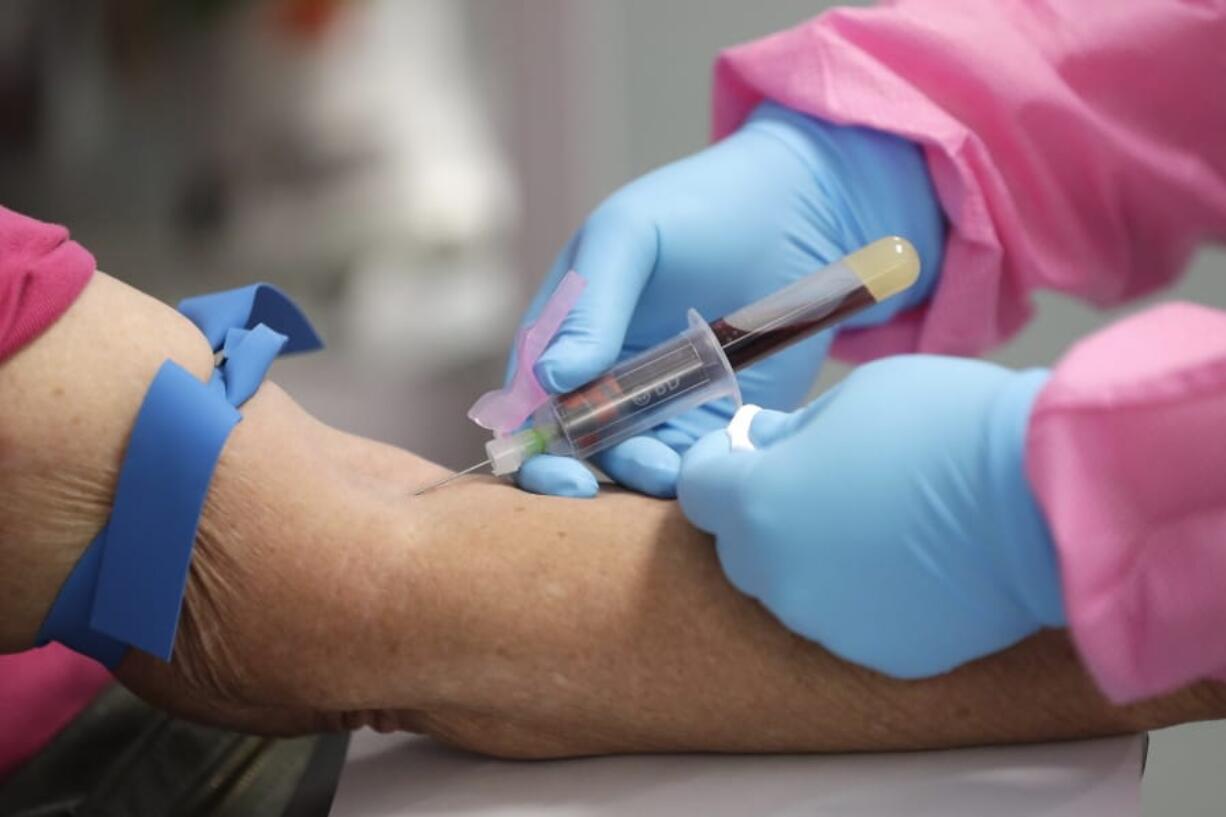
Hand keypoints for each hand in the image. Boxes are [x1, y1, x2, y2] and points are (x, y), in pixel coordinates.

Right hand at [511, 102, 943, 497]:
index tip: (546, 462)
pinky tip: (701, 469)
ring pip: (627, 461)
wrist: (798, 209)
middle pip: (568, 442)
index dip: (527, 436)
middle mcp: (604, 373)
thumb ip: (588, 304)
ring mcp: (658, 401)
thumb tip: (552, 379)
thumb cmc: (700, 208)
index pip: (528, 394)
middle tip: (584, 491)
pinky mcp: (712, 419)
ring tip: (663, 469)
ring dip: (634, 475)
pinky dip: (687, 476)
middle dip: (568, 474)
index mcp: (566, 330)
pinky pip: (687, 461)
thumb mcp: (629, 235)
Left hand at [677, 355, 1066, 678]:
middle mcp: (778, 575)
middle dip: (761, 513)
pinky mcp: (880, 655)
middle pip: (740, 545)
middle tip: (816, 482)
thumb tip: (767, 448)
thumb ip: (794, 432)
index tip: (741, 451)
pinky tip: (911, 564)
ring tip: (875, 523)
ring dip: (812, 557)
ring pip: (794, 587)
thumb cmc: (947, 427)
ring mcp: (827, 623)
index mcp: (759, 503)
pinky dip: (863, 594)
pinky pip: (849, 619)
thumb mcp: (855, 396)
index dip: (715, 463)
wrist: (1046, 501)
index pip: (696, 488)